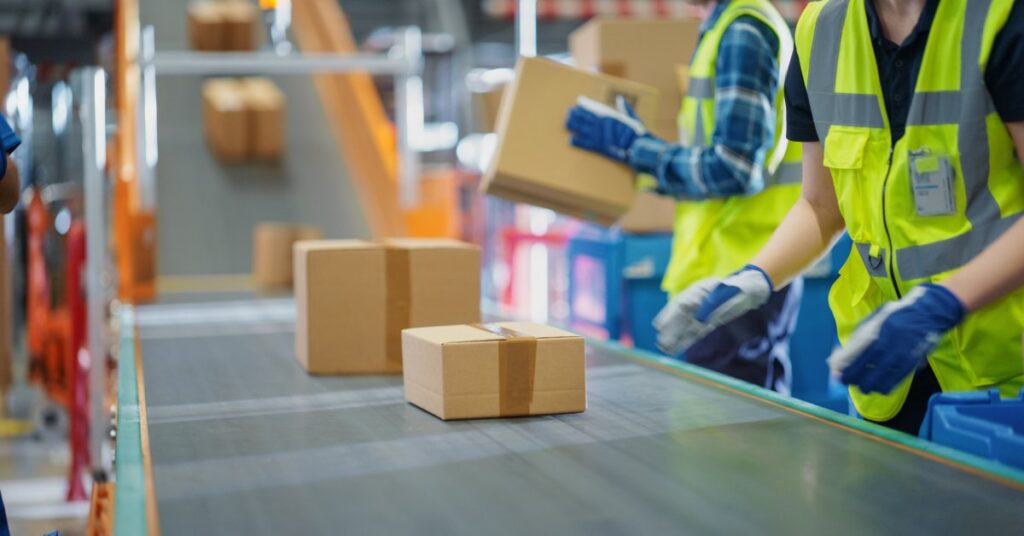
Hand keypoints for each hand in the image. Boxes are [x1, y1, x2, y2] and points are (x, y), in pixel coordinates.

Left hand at [565, 95, 647, 162]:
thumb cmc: (637, 134)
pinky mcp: (598, 147)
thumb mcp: (632, 118)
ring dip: (574, 126)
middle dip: (576, 116)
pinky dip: (577, 142)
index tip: (577, 104)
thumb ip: (625, 108)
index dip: (583, 108)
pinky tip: (570, 141)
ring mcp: (598, 136)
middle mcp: (600, 126)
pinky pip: (585, 144)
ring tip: (566, 123)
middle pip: (584, 119)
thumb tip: (620, 98)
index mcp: (607, 117)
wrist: (637, 148)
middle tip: (569, 112)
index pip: (592, 111)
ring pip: (582, 130)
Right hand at [654, 265, 772, 354]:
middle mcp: (697, 302)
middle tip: (659, 342)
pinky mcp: (709, 321)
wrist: (750, 288)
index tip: (660, 326)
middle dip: (670, 330)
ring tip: (664, 348)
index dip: (669, 315)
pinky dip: (686, 340)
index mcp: (698, 291)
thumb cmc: (740, 287)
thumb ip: (713, 301)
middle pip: (680, 318)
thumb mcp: (728, 291)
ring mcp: (702, 312)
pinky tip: (677, 348)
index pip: (680, 304)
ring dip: (675, 338)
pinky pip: (695, 332)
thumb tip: (697, 313)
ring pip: (686, 327)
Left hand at [827, 283, 964, 393]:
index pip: (850, 357)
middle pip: (861, 373)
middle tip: (847, 381)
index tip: (836, 374)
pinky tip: (879, 386)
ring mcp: (899, 357)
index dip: (840, 369)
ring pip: (876, 382)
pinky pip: (892, 383)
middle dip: (851, 380)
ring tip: (863, 384)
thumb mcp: (873, 320)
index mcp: (872, 332)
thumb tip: (838, 357)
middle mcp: (885, 346)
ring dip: (866, 386)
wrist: (927, 312)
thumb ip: (856, 338)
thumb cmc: (895, 315)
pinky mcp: (910, 364)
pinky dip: (882, 388)